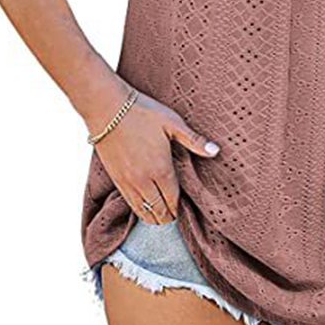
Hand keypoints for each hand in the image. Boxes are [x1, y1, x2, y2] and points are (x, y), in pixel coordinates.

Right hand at [92, 87, 219, 223]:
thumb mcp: (173, 123)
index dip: (180, 208)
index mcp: (161, 169)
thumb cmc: (142, 112)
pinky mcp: (115, 179)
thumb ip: (194, 141)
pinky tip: (145, 206)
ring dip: (155, 216)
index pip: (174, 201)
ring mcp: (127, 182)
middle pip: (159, 212)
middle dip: (170, 215)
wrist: (107, 108)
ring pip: (144, 212)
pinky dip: (140, 210)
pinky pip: (129, 204)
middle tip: (176, 211)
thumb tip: (216, 151)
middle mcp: (144, 181)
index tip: (186, 207)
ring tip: (163, 213)